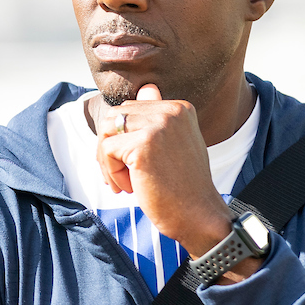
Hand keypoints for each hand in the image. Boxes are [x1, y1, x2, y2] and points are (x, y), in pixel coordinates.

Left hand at [94, 84, 239, 264]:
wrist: (198, 216)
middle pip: (113, 117)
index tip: (134, 166)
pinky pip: (107, 150)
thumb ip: (157, 118)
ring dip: (107, 160)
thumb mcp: (174, 145)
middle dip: (110, 149)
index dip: (123, 139)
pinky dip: (111, 173)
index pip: (130, 110)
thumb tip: (146, 88)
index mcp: (179, 108)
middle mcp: (171, 111)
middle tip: (123, 177)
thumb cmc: (184, 186)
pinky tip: (130, 188)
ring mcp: (158, 126)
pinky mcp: (143, 144)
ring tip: (125, 183)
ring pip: (106, 131)